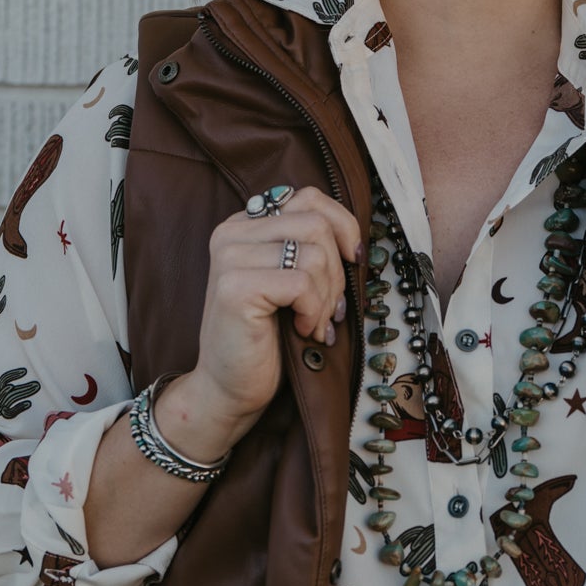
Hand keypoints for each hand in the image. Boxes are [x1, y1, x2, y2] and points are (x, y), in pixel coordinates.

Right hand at [187, 187, 362, 433]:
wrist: (230, 387)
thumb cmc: (268, 337)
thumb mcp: (291, 280)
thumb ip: (309, 247)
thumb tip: (355, 240)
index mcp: (245, 224)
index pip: (308, 198)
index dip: (342, 225)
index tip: (353, 259)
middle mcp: (232, 232)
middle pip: (316, 224)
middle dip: (337, 271)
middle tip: (331, 308)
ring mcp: (230, 257)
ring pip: (315, 254)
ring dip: (327, 297)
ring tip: (314, 323)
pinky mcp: (235, 286)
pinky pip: (302, 283)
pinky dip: (314, 311)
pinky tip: (302, 330)